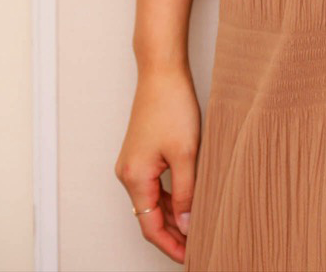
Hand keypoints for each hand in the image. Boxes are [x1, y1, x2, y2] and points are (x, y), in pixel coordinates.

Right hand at [114, 65, 201, 263]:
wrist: (162, 72)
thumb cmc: (172, 105)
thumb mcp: (186, 153)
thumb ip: (187, 192)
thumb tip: (188, 224)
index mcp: (135, 178)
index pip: (150, 227)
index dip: (171, 245)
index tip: (190, 257)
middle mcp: (128, 174)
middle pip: (149, 217)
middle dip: (173, 234)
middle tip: (198, 246)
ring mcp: (132, 163)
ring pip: (152, 201)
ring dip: (173, 216)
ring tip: (197, 228)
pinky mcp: (140, 153)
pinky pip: (153, 185)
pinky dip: (170, 197)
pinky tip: (188, 200)